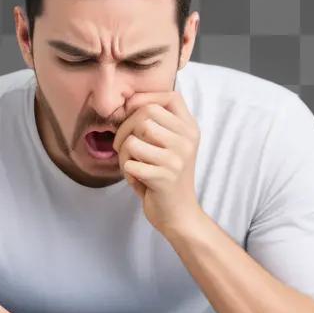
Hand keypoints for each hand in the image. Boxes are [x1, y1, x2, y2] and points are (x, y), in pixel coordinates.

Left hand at [112, 90, 203, 235]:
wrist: (179, 215)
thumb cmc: (166, 178)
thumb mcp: (169, 146)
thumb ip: (156, 124)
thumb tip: (127, 102)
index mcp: (190, 129)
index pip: (169, 96)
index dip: (145, 98)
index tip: (130, 111)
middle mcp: (186, 140)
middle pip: (145, 114)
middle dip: (124, 130)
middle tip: (123, 148)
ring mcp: (176, 159)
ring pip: (133, 139)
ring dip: (123, 154)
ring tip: (132, 165)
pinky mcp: (164, 177)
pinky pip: (130, 164)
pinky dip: (127, 173)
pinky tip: (138, 180)